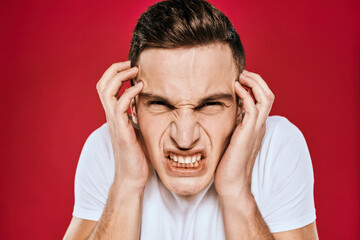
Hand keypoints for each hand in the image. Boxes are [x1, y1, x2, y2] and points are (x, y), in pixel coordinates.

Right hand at [96, 61, 148, 190]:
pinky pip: (120, 106)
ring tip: (135, 70)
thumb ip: (136, 115)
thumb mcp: (137, 129)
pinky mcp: (122, 131)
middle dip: (115, 69)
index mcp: (114, 115)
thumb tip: (144, 102)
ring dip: (120, 76)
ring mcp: (115, 124)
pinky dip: (129, 93)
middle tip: (131, 64)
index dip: (115, 73)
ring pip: (106, 92)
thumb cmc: (137, 154)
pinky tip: (140, 88)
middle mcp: (111, 117)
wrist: (132, 177)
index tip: (131, 67)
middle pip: (102, 85)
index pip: (106, 87)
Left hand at [214, 70, 274, 198]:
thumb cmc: (229, 161)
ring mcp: (256, 129)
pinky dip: (246, 94)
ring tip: (240, 76)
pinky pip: (252, 108)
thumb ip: (234, 122)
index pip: (263, 98)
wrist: (232, 182)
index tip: (239, 78)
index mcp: (256, 125)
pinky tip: (235, 88)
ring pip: (265, 97)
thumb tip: (229, 107)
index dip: (254, 85)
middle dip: (256, 79)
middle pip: (268, 94)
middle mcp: (259, 125)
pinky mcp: (248, 133)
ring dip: (253, 83)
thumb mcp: (232, 136)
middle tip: (241, 73)